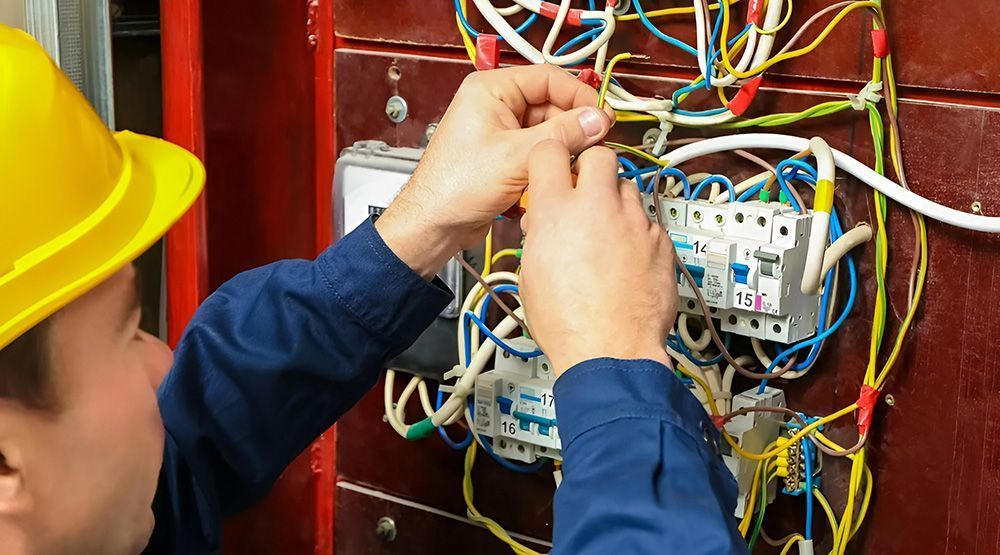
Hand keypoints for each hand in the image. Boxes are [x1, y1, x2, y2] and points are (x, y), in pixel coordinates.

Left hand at [376, 65, 613, 278]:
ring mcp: (501, 131)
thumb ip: (562, 135)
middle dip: (573, 126)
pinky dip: (550, 163)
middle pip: (551, 105)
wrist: (434, 224)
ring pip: (548, 131)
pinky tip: (555, 177)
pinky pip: (539, 151)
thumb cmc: (454, 186)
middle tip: (596, 144)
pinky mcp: (505, 155)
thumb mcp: (517, 156)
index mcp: (491, 89)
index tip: (602, 116)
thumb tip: (597, 120)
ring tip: (574, 165)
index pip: (548, 78)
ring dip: (563, 148)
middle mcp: (495, 105)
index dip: (579, 96)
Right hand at [519, 142, 677, 375]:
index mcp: (556, 212)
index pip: (550, 151)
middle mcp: (598, 208)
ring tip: (607, 231)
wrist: (610, 351)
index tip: (552, 169)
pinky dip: (637, 232)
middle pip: (600, 156)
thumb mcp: (531, 272)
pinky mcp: (660, 241)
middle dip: (592, 169)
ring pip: (628, 187)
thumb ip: (540, 234)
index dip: (550, 158)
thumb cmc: (568, 322)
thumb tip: (545, 224)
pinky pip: (648, 221)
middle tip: (585, 192)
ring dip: (616, 202)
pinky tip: (627, 256)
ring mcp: (634, 222)